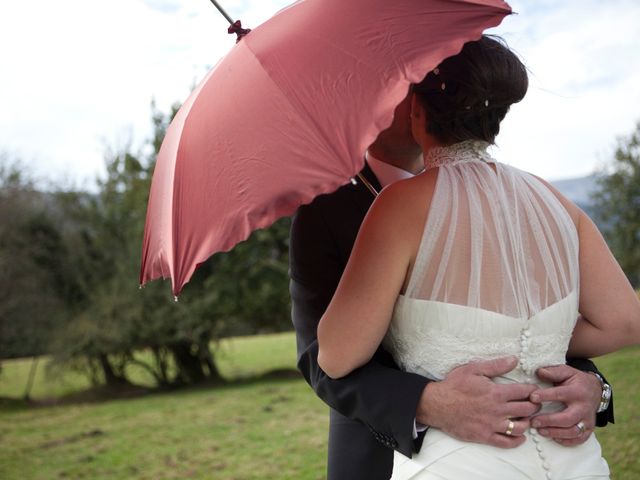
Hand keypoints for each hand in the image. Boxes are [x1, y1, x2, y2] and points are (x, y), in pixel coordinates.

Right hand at [417, 357, 538, 447]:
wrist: (437, 405)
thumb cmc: (454, 386)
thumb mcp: (473, 369)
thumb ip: (495, 365)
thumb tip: (514, 360)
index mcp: (496, 392)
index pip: (525, 392)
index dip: (533, 390)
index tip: (534, 390)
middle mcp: (498, 410)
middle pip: (527, 410)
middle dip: (534, 406)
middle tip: (534, 403)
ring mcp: (492, 424)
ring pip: (520, 427)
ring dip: (527, 423)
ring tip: (526, 418)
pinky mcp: (485, 436)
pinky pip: (507, 442)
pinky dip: (517, 441)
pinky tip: (520, 436)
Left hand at [530, 365, 600, 445]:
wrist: (595, 390)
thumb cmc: (575, 380)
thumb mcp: (566, 371)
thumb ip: (553, 372)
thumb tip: (539, 372)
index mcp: (577, 391)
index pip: (560, 394)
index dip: (545, 396)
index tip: (532, 397)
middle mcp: (583, 407)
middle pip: (568, 418)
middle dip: (549, 421)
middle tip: (533, 422)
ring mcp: (588, 420)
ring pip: (573, 431)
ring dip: (555, 433)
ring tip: (540, 430)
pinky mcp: (589, 429)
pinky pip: (579, 439)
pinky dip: (567, 441)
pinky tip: (554, 438)